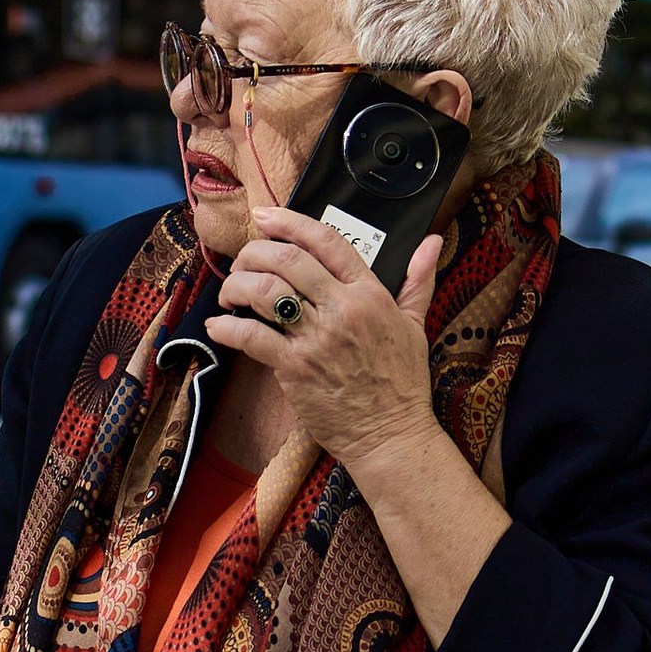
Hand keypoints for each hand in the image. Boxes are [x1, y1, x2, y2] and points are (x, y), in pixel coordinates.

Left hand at [205, 206, 444, 475]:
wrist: (391, 435)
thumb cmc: (402, 383)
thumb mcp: (415, 325)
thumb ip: (418, 280)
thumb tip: (433, 241)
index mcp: (370, 293)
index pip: (327, 241)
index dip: (290, 222)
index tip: (266, 216)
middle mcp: (342, 309)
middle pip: (288, 260)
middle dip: (255, 253)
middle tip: (243, 260)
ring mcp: (317, 339)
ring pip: (265, 292)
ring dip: (237, 285)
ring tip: (230, 292)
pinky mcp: (295, 368)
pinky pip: (252, 337)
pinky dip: (227, 328)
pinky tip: (218, 326)